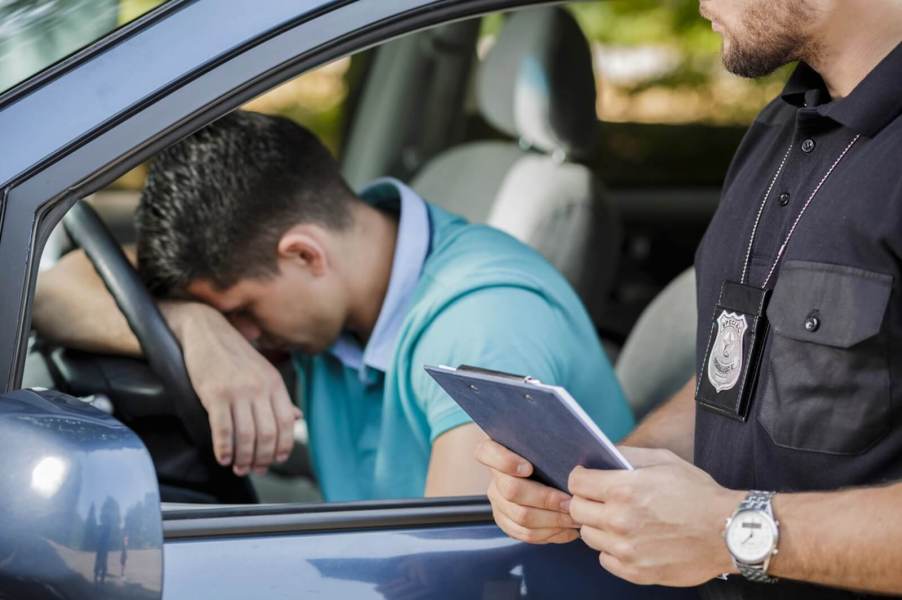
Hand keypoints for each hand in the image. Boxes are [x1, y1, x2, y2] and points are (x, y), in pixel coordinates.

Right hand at [163, 302, 300, 475]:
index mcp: (274, 383)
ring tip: (238, 467)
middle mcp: (259, 387)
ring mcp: (237, 390)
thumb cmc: (234, 355)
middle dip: (262, 458)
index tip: (276, 460)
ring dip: (243, 458)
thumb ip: (279, 397)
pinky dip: (224, 449)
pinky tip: (223, 458)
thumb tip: (297, 418)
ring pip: (246, 436)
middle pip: (268, 434)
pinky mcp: (214, 394)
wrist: (206, 331)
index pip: (286, 422)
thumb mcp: (263, 372)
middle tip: (254, 469)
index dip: (283, 446)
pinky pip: (223, 429)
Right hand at [475, 439, 579, 543]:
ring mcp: (498, 502)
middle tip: (570, 502)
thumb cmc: (549, 457)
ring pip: (521, 516)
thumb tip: (571, 462)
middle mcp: (494, 478)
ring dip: (552, 520)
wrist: (547, 475)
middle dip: (545, 498)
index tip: (528, 468)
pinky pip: (525, 533)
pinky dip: (549, 534)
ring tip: (574, 518)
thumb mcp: (547, 446)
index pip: (487, 453)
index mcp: (497, 451)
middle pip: (512, 490)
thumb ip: (550, 447)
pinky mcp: (506, 522)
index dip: (505, 462)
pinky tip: (568, 530)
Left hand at [568, 447, 741, 586]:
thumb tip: (602, 454)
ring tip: (619, 520)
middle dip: (586, 501)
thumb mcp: (664, 461)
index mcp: (624, 489)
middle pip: (576, 509)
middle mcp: (619, 520)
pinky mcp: (635, 571)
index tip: (587, 479)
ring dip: (598, 526)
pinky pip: (605, 559)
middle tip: (601, 500)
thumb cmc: (698, 494)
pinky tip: (629, 539)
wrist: (728, 531)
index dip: (580, 478)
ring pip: (588, 536)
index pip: (576, 482)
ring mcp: (626, 549)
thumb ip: (627, 456)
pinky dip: (612, 550)